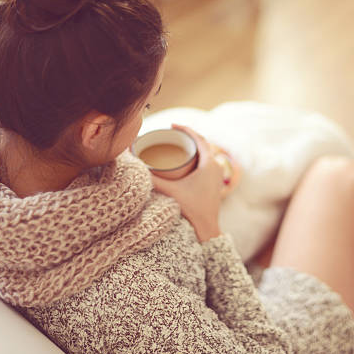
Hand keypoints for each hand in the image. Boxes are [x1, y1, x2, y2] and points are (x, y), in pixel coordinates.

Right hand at [151, 125, 223, 241]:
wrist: (207, 229)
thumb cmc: (192, 209)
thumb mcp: (170, 191)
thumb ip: (153, 179)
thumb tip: (136, 165)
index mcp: (209, 164)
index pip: (199, 138)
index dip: (186, 129)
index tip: (172, 124)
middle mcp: (216, 167)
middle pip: (203, 144)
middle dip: (188, 136)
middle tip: (172, 133)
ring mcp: (217, 176)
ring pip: (207, 154)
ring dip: (194, 146)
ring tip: (178, 144)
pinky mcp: (215, 183)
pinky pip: (208, 162)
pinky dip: (198, 156)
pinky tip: (189, 159)